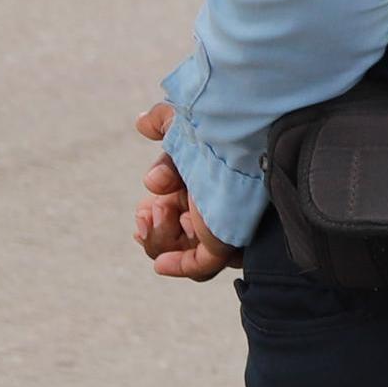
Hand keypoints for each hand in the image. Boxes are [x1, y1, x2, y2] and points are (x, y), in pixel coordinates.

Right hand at [132, 100, 239, 282]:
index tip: (146, 202)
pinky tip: (162, 263)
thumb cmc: (219, 122)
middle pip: (175, 231)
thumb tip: (142, 125)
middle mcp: (215, 202)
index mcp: (205, 179)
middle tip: (153, 208)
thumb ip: (164, 122)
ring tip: (162, 211)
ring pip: (181, 248)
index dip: (151, 211)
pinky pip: (200, 266)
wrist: (245, 132)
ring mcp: (221, 221)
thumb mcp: (185, 120)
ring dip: (160, 237)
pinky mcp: (227, 239)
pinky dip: (178, 266)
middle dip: (154, 224)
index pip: (174, 205)